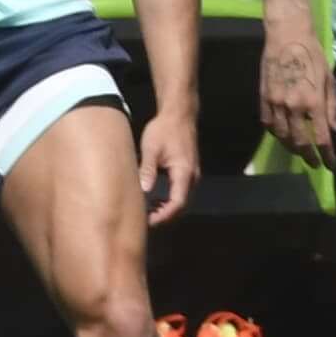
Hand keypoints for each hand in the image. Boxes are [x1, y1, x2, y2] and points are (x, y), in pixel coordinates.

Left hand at [136, 104, 198, 229]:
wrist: (179, 114)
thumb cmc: (164, 129)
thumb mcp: (151, 148)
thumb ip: (148, 169)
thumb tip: (143, 190)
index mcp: (183, 172)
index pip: (177, 203)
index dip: (164, 216)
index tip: (149, 222)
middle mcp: (191, 177)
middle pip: (181, 206)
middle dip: (164, 216)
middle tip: (144, 221)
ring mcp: (191, 175)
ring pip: (181, 200)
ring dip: (166, 209)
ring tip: (147, 213)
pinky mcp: (187, 172)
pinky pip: (180, 192)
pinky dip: (168, 200)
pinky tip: (154, 200)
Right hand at [258, 24, 335, 162]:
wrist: (286, 35)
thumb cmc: (312, 54)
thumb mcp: (329, 80)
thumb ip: (332, 107)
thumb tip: (335, 130)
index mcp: (312, 102)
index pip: (321, 138)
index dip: (327, 155)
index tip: (331, 164)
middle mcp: (292, 106)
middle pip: (299, 143)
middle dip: (309, 156)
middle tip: (316, 163)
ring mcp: (275, 103)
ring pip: (282, 137)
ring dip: (292, 148)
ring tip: (301, 151)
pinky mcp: (263, 98)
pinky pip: (268, 124)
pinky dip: (276, 134)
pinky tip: (283, 135)